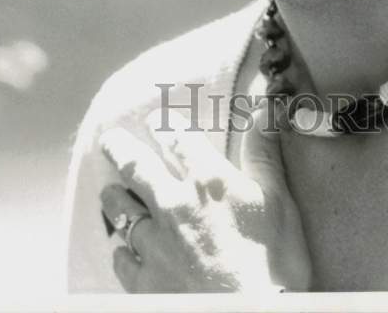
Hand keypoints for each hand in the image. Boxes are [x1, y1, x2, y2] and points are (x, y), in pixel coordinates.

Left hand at [99, 99, 312, 293]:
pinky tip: (122, 249)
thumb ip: (263, 152)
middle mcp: (173, 204)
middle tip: (109, 140)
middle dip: (120, 149)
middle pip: (136, 166)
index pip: (177, 138)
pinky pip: (122, 258)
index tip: (154, 119)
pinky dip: (122, 250)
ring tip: (109, 191)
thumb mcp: (278, 199)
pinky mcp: (145, 281)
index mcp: (207, 180)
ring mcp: (154, 244)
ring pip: (121, 211)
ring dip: (114, 197)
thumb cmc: (274, 262)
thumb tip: (262, 107)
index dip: (163, 125)